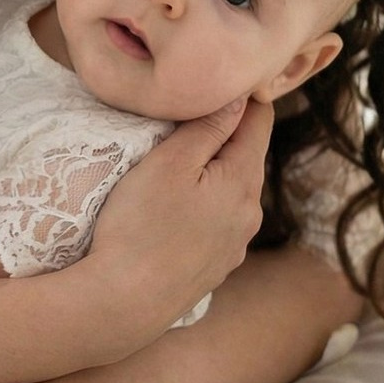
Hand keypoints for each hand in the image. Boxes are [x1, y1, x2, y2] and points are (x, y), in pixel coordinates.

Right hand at [82, 97, 273, 342]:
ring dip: (210, 171)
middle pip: (245, 155)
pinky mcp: (214, 267)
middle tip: (182, 115)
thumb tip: (239, 97)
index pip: (259, 120)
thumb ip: (207, 127)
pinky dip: (201, 204)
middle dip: (221, 133)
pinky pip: (216, 220)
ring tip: (173, 162)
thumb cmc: (139, 226)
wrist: (124, 302)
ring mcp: (234, 245)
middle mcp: (249, 213)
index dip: (241, 95)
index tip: (214, 80)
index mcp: (243, 180)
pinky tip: (172, 209)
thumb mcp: (169, 164)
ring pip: (229, 189)